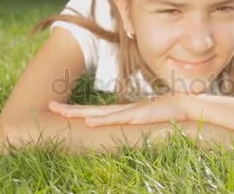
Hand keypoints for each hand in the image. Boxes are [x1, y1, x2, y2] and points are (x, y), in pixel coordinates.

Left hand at [48, 95, 189, 126]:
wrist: (183, 105)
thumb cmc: (163, 114)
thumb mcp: (143, 120)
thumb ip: (131, 123)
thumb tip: (119, 128)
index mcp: (120, 112)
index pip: (93, 112)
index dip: (75, 110)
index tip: (57, 108)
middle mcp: (121, 110)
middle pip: (91, 110)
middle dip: (71, 110)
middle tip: (50, 106)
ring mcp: (129, 112)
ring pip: (101, 114)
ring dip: (82, 114)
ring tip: (65, 114)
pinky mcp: (138, 115)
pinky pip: (117, 119)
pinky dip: (103, 121)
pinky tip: (91, 122)